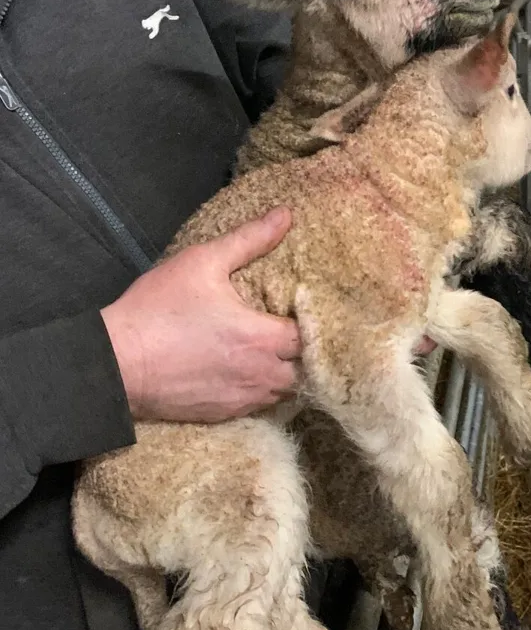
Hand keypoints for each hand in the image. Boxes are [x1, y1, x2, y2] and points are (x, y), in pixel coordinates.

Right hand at [101, 208, 300, 422]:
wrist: (116, 363)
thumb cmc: (158, 309)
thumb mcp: (202, 262)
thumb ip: (249, 239)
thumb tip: (286, 215)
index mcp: (262, 337)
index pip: (313, 335)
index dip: (314, 320)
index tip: (304, 306)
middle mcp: (260, 374)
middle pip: (305, 369)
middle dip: (304, 350)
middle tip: (292, 328)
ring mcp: (242, 399)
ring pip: (284, 391)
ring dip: (285, 371)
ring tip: (274, 349)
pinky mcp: (223, 414)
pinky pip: (259, 406)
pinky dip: (261, 389)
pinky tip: (248, 369)